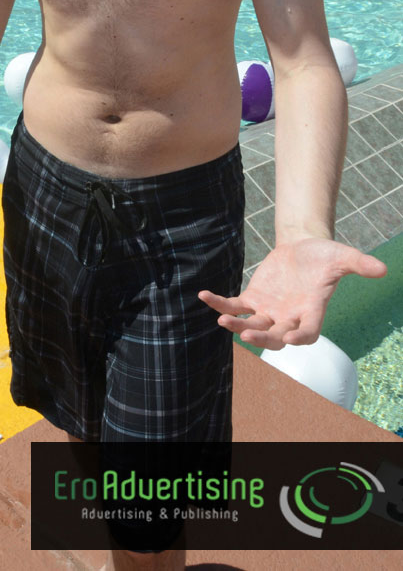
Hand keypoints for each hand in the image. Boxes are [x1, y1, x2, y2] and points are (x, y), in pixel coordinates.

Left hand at [198, 237, 385, 348]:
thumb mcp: (341, 256)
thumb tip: (383, 269)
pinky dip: (220, 303)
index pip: (307, 333)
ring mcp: (270, 310)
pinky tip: (204, 295)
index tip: (289, 338)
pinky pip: (235, 304)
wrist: (303, 248)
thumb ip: (359, 264)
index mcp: (312, 312)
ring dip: (236, 324)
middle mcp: (289, 317)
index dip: (299, 338)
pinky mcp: (254, 298)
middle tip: (247, 335)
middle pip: (275, 336)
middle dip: (262, 337)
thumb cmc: (324, 255)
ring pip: (252, 324)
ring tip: (222, 320)